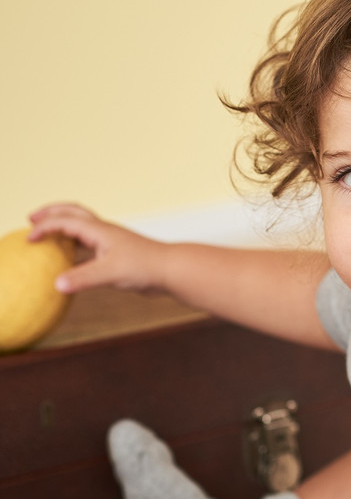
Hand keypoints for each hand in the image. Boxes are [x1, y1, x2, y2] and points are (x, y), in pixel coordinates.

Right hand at [28, 203, 167, 293]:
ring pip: (82, 227)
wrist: (172, 271)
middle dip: (51, 213)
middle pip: (72, 213)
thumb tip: (57, 285)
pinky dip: (76, 245)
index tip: (29, 239)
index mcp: (99, 230)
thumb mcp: (110, 274)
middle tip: (31, 218)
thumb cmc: (145, 268)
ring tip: (48, 236)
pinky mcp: (118, 255)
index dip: (44, 228)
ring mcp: (112, 242)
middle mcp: (104, 232)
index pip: (64, 222)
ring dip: (63, 227)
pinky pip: (91, 244)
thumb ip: (83, 279)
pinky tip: (72, 258)